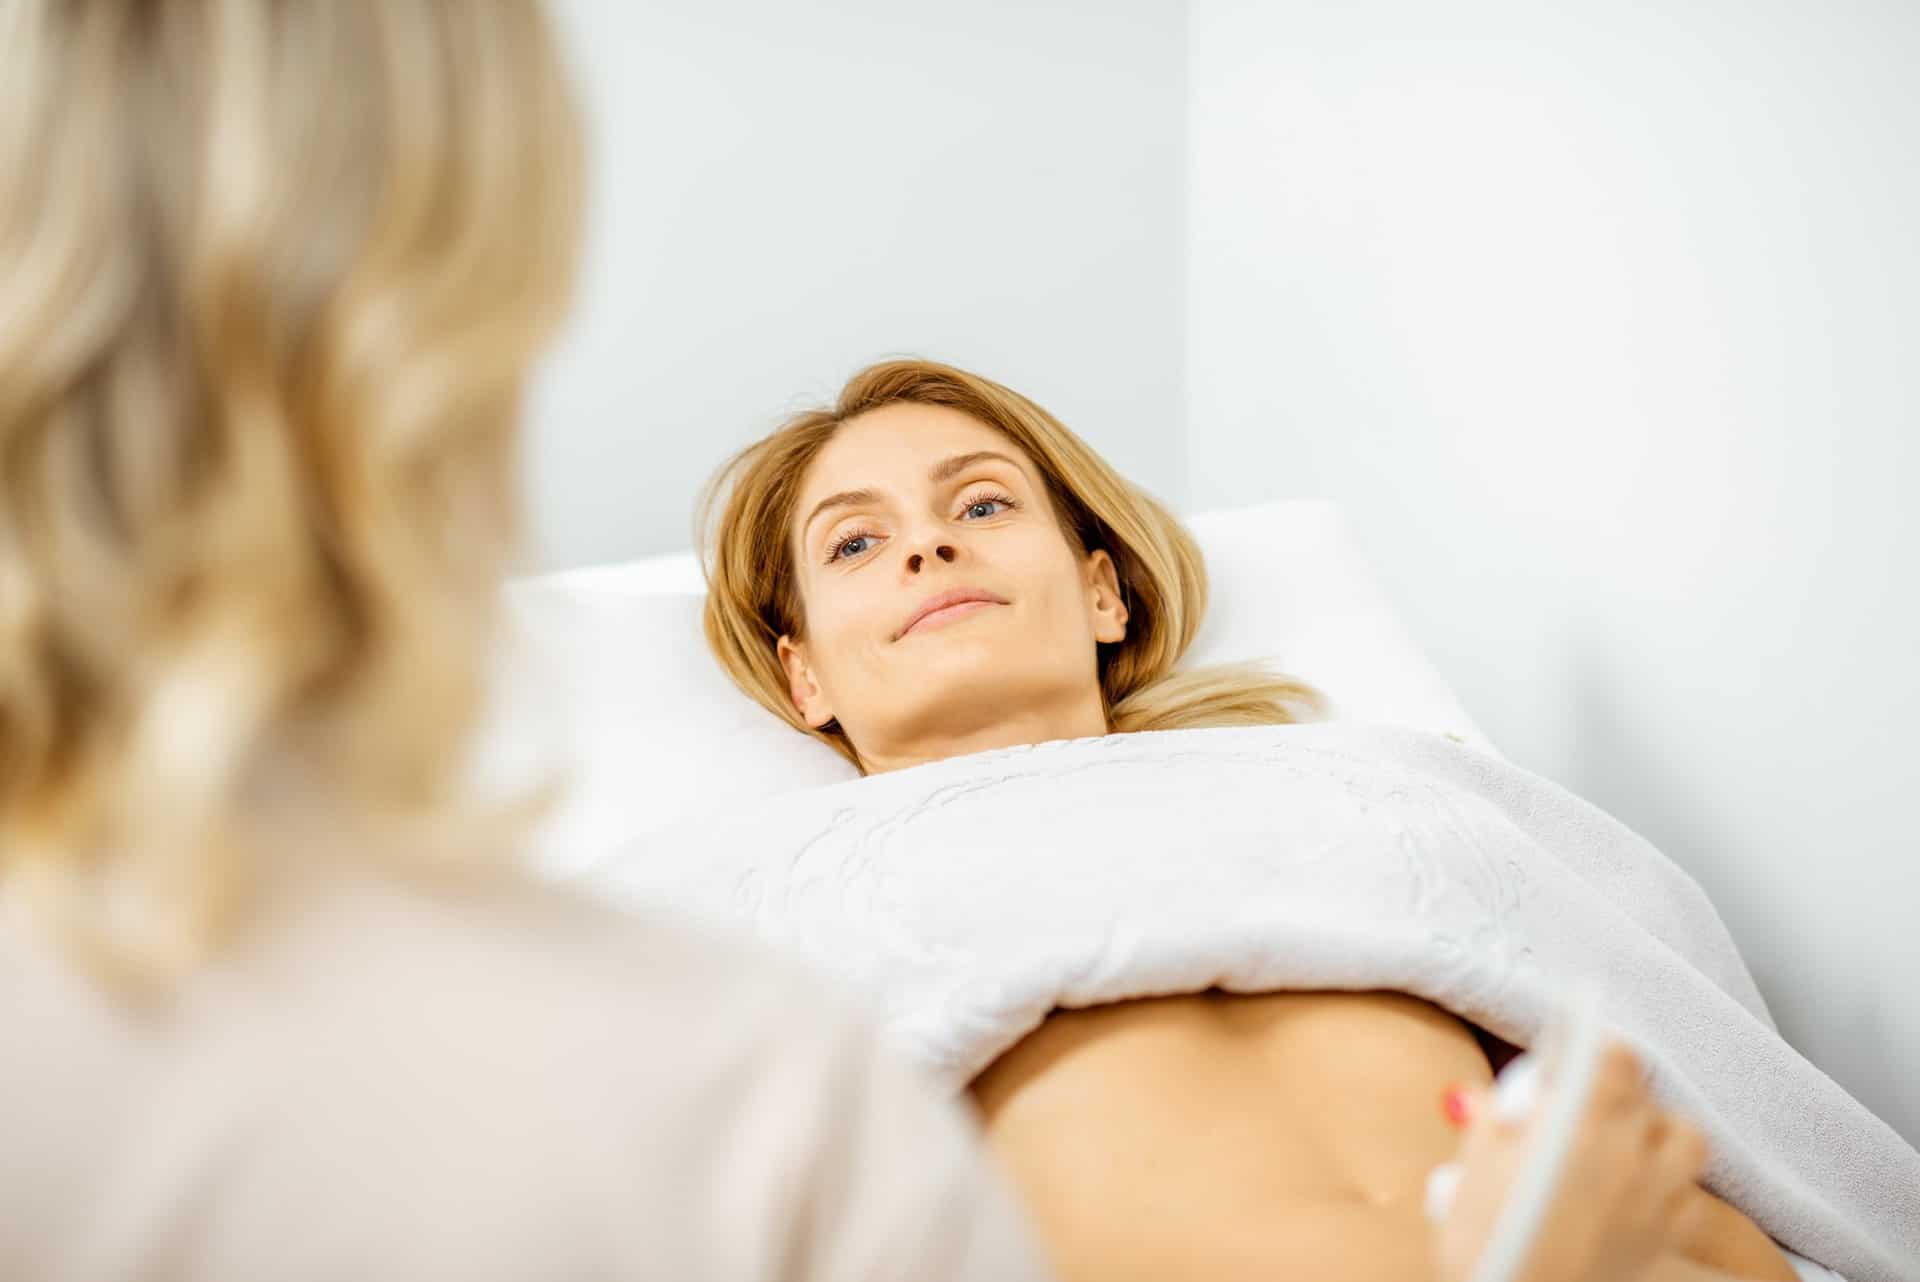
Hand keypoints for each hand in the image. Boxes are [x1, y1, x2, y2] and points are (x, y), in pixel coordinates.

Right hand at [1430, 1040, 1708, 1281]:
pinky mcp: (1670, 1238)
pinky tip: (1634, 1190)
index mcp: (1581, 1126)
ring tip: (1620, 1141)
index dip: (1592, 1044)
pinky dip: (1668, 1181)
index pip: (1612, 1056)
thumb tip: (1489, 1101)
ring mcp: (1658, 1199)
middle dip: (1615, 1089)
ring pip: (1685, 1137)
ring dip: (1656, 1130)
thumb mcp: (1471, 1177)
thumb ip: (1489, 1126)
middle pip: (1645, 1093)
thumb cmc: (1489, 1250)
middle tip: (1580, 1103)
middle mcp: (1631, 1156)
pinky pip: (1689, 1192)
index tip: (1574, 1046)